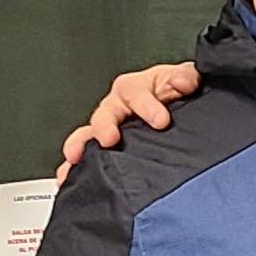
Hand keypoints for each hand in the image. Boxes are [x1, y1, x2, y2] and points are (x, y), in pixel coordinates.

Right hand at [59, 63, 201, 180]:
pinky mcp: (108, 150)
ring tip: (75, 157)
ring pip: (88, 135)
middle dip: (104, 126)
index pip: (135, 93)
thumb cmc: (177, 93)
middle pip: (104, 115)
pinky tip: (69, 177)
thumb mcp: (184, 80)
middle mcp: (117, 108)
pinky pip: (87, 157)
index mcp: (135, 89)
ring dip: (80, 145)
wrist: (183, 113)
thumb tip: (181, 82)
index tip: (160, 121)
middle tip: (109, 139)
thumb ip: (185, 78)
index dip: (146, 106)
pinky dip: (76, 167)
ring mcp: (109, 129)